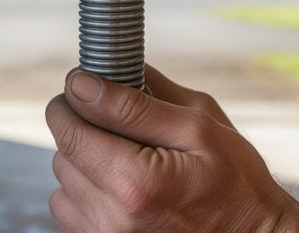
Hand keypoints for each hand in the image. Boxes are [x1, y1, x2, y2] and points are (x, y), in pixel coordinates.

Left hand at [45, 65, 298, 232]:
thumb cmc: (235, 182)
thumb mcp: (196, 126)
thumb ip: (135, 102)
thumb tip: (86, 81)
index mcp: (134, 181)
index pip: (68, 129)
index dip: (71, 100)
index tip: (85, 89)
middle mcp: (112, 217)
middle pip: (63, 154)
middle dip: (85, 131)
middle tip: (122, 128)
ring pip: (63, 184)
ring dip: (85, 166)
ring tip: (128, 162)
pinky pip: (72, 212)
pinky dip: (89, 195)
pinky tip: (123, 190)